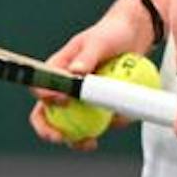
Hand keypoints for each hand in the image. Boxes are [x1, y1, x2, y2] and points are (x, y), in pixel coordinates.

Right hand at [27, 2, 149, 151]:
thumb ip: (87, 57)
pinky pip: (97, 123)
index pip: (41, 87)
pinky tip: (117, 121)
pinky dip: (105, 127)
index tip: (62, 101)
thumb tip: (75, 72)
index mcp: (58, 69)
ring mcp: (82, 99)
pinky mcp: (99, 106)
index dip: (45, 98)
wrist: (135, 36)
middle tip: (61, 138)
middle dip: (49, 130)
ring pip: (69, 125)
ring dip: (76, 139)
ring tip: (89, 143)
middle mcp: (66, 86)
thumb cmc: (111, 34)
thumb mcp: (99, 42)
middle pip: (46, 113)